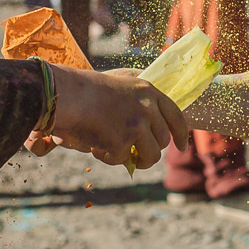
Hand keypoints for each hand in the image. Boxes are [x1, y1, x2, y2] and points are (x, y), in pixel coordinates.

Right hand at [30, 66, 190, 170]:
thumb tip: (147, 138)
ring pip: (150, 156)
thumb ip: (138, 106)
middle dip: (150, 152)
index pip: (176, 115)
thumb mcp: (120, 88)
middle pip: (162, 140)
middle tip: (136, 156)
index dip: (181, 134)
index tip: (182, 147)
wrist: (66, 95)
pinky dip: (107, 157)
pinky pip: (122, 160)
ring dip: (135, 161)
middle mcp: (148, 107)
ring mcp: (137, 124)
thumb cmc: (85, 91)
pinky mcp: (123, 141)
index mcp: (149, 91)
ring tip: (115, 154)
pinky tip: (95, 145)